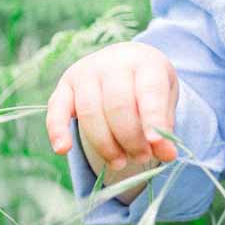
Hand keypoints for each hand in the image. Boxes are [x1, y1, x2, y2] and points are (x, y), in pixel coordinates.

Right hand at [45, 42, 178, 184]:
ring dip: (105, 144)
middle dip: (130, 138)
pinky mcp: (65, 85)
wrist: (125, 61)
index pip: (150, 91)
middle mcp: (113, 62)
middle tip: (142, 157)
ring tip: (120, 162)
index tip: (156, 144)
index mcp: (145, 62)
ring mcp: (86, 72)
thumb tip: (167, 155)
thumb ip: (165, 127)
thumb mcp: (165, 100)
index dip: (153, 119)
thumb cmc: (148, 85)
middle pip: (118, 105)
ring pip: (90, 112)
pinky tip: (63, 149)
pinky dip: (57, 130)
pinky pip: (57, 109)